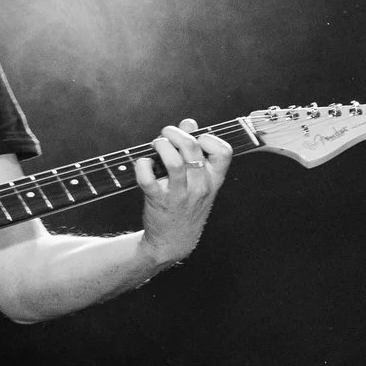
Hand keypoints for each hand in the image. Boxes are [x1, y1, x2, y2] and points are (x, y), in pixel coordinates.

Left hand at [133, 120, 231, 269]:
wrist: (174, 242)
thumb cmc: (186, 207)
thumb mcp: (200, 182)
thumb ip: (196, 150)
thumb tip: (189, 122)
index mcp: (214, 180)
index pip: (224, 151)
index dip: (208, 137)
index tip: (196, 139)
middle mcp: (200, 186)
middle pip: (192, 147)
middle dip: (174, 132)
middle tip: (165, 135)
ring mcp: (180, 194)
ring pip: (172, 160)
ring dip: (160, 146)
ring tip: (156, 147)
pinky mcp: (158, 200)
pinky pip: (148, 177)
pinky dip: (142, 165)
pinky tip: (144, 164)